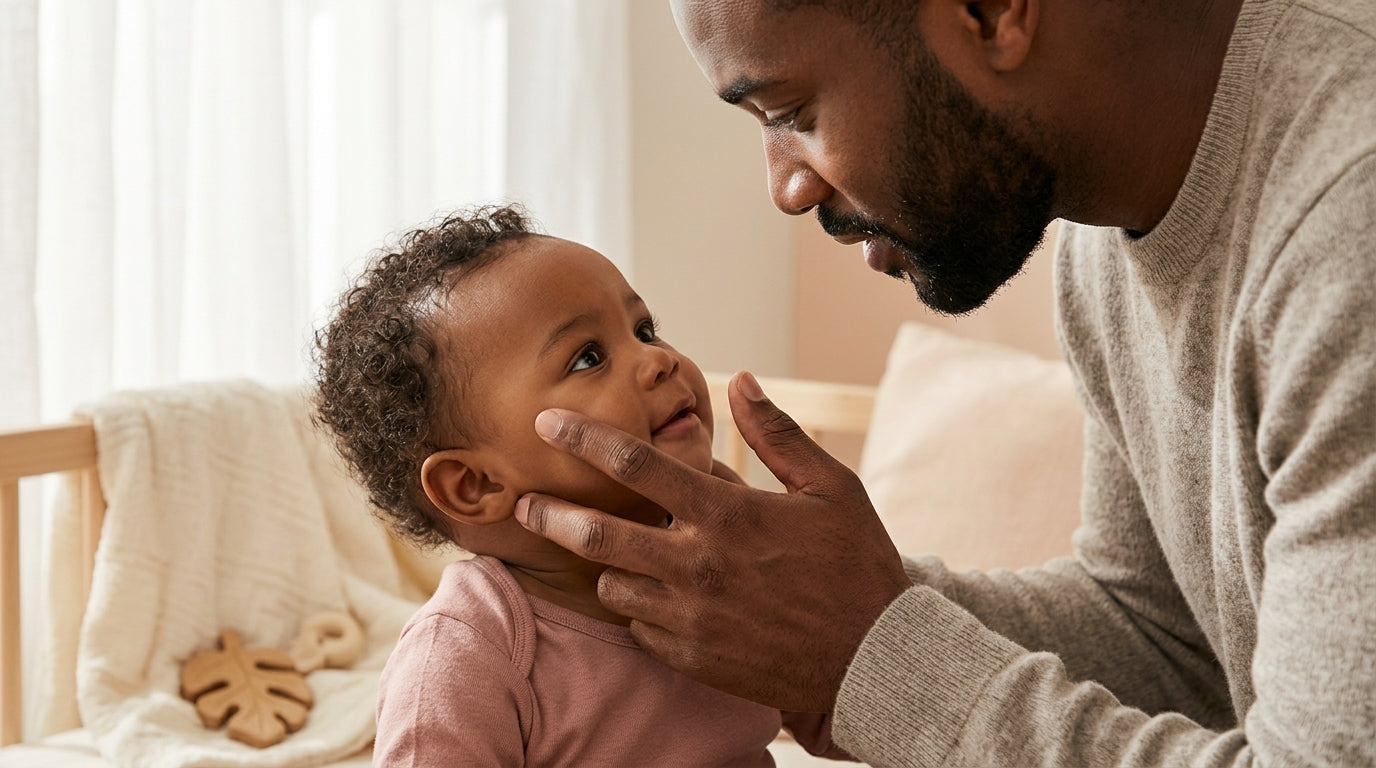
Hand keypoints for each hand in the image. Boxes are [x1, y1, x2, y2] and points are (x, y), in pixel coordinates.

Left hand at [515, 371, 910, 711]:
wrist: (876, 658)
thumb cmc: (856, 565)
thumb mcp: (831, 487)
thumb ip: (777, 433)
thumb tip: (741, 380)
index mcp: (729, 514)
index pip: (637, 464)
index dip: (584, 437)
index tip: (548, 420)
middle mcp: (699, 564)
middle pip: (598, 532)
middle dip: (549, 513)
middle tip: (523, 502)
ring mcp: (691, 615)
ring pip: (612, 583)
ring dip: (606, 563)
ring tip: (614, 550)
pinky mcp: (692, 656)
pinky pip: (638, 627)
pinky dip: (638, 606)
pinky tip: (657, 594)